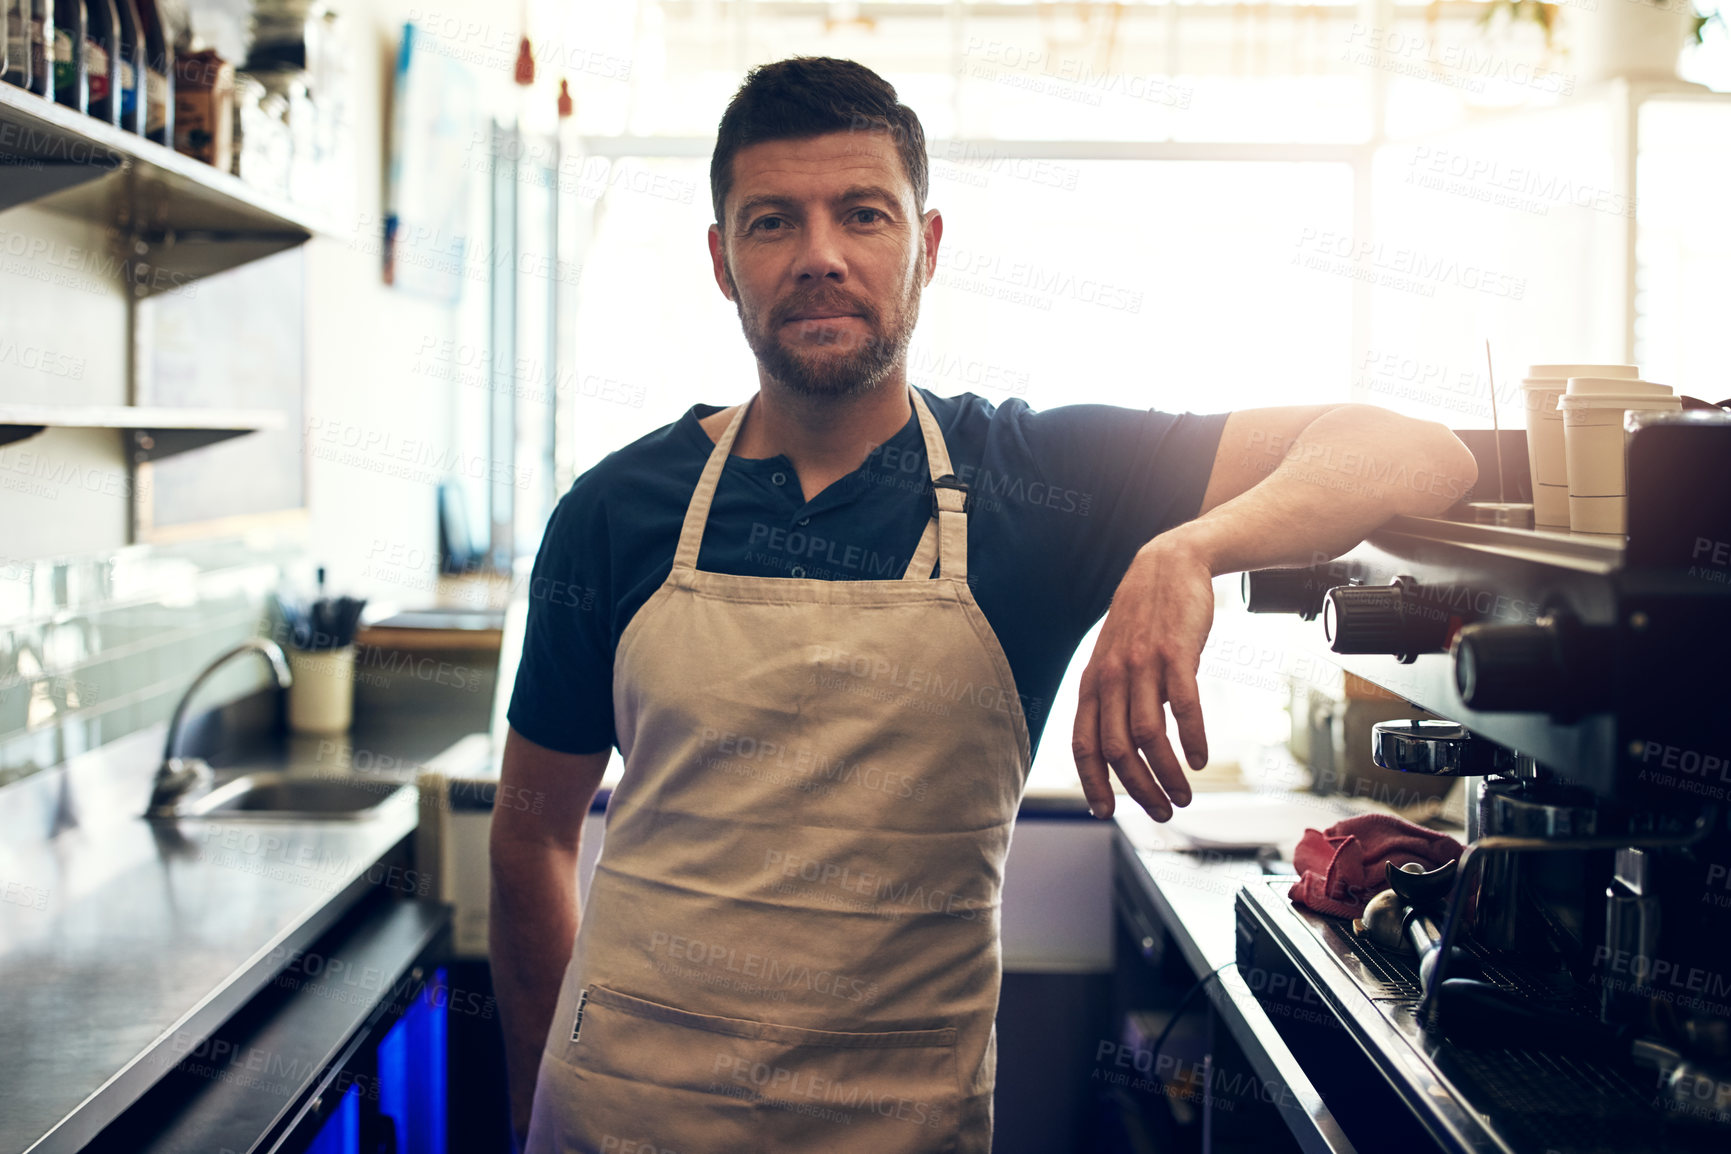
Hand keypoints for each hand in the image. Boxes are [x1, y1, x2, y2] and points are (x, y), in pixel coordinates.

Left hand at [1072, 533, 1214, 820]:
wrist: (1167, 565)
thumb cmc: (1142, 620)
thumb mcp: (1113, 659)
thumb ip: (1112, 699)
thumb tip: (1119, 748)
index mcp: (1092, 683)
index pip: (1082, 744)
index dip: (1092, 782)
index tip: (1105, 812)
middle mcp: (1112, 676)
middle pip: (1116, 749)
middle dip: (1139, 789)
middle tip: (1162, 812)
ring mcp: (1143, 664)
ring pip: (1147, 734)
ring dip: (1166, 774)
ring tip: (1185, 796)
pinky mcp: (1175, 652)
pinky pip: (1183, 704)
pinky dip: (1191, 738)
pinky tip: (1200, 758)